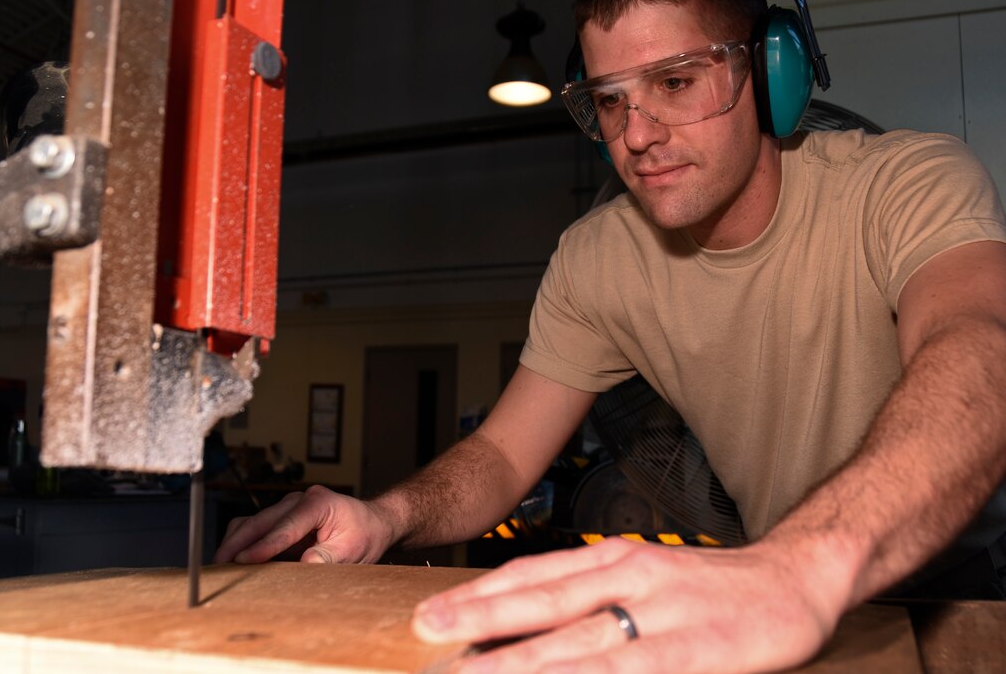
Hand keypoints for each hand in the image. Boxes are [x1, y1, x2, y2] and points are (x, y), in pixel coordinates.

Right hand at [214, 485, 394, 564]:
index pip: (285, 527)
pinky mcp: (282, 520)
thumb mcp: (354, 549)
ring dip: (236, 541)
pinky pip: (256, 528)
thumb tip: (305, 564)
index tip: (245, 560)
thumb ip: (329, 556)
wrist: (370, 523)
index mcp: (318, 503)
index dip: (264, 545)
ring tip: (220, 564)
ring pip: (253, 521)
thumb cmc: (364, 533)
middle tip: (219, 564)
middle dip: (238, 542)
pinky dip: (243, 542)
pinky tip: (233, 559)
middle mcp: (298, 501)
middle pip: (261, 520)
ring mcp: (288, 508)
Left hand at [411, 537, 847, 672]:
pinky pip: (629, 670)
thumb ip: (591, 596)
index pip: (534, 575)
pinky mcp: (693, 648)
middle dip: (479, 619)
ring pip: (576, 639)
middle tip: (427, 632)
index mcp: (613, 558)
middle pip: (542, 601)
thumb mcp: (644, 576)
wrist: (794, 578)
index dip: (480, 595)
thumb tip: (530, 626)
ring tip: (469, 671)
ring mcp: (660, 611)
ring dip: (519, 659)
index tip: (432, 613)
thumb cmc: (708, 587)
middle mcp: (628, 576)